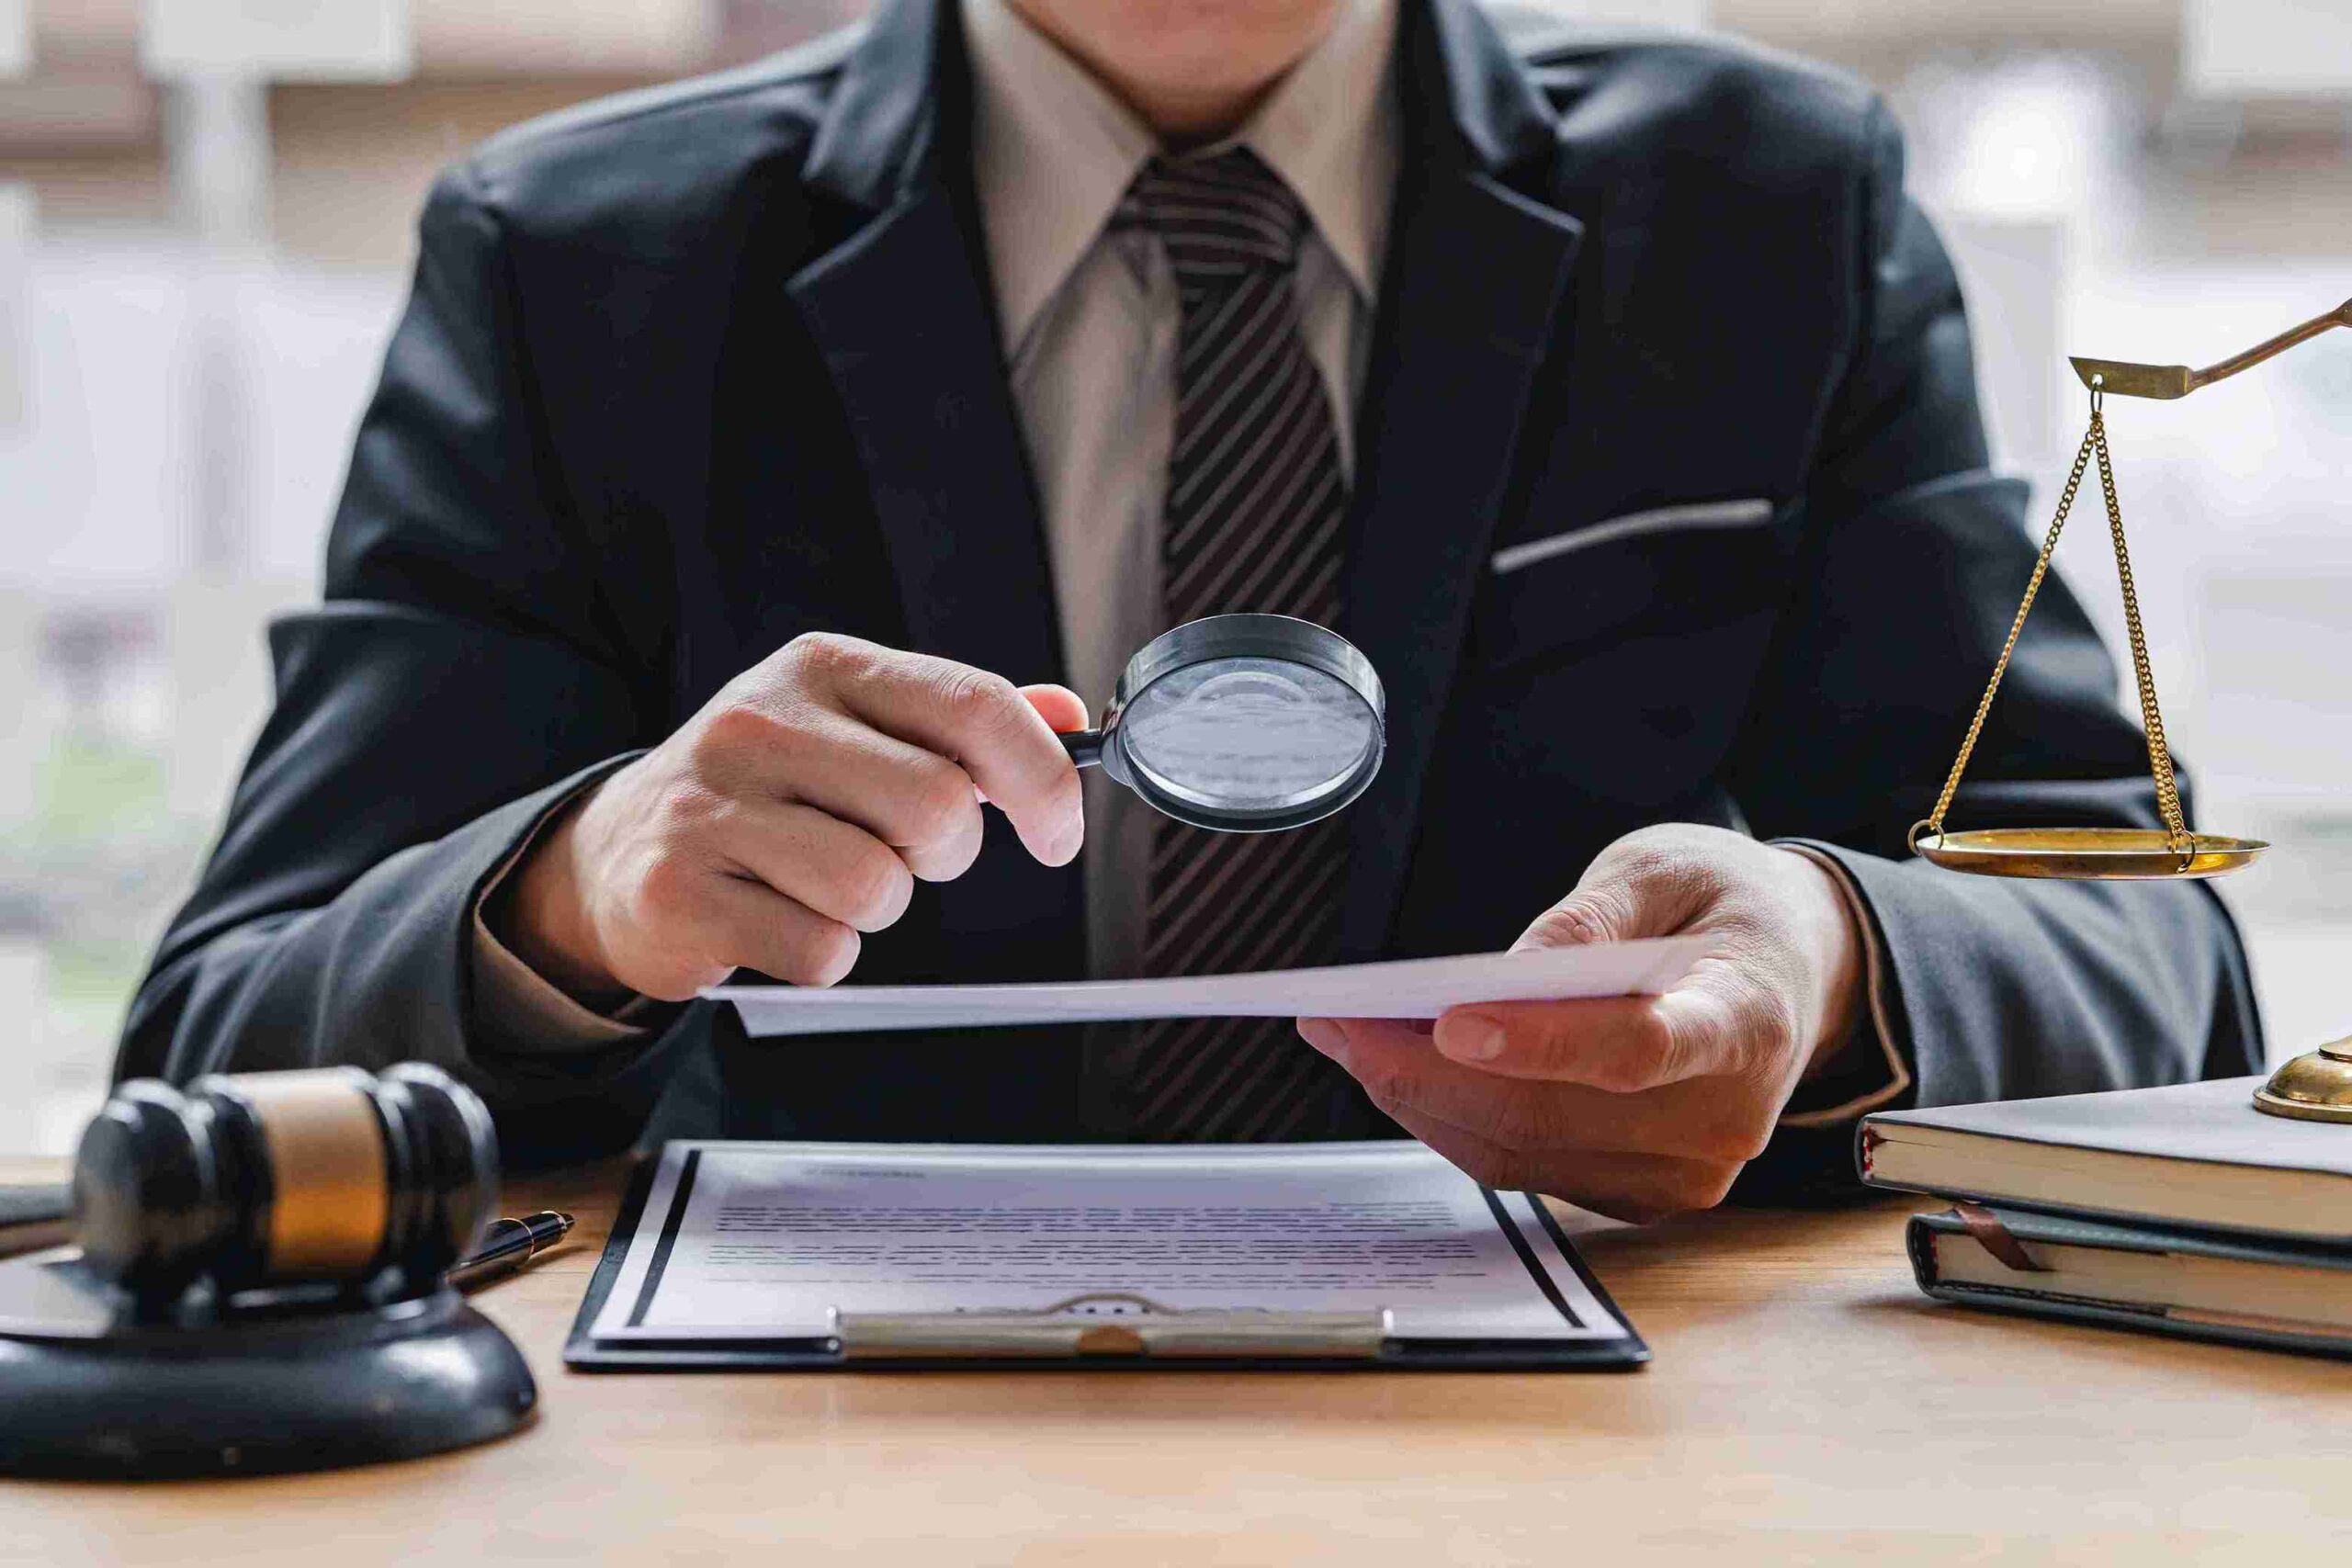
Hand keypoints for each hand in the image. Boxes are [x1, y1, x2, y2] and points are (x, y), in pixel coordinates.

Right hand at [501, 632, 1087, 1001]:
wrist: (620, 851)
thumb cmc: (769, 791)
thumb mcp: (858, 728)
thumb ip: (962, 723)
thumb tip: (1072, 719)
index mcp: (824, 667)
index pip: (973, 705)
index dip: (1041, 780)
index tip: (1056, 835)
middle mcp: (762, 721)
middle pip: (936, 805)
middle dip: (944, 853)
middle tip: (901, 855)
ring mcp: (712, 804)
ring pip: (876, 886)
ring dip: (878, 908)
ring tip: (826, 883)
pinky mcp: (681, 890)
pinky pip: (819, 950)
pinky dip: (823, 954)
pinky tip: (778, 917)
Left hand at [1297, 824, 1863, 1220]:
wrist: (1789, 974)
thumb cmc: (1724, 912)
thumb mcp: (1668, 868)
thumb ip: (1594, 916)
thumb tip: (1514, 968)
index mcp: (1749, 1021)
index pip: (1639, 1049)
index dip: (1543, 1044)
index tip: (1450, 1021)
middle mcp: (1723, 1117)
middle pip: (1553, 1115)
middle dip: (1426, 1068)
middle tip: (1338, 1020)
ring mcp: (1682, 1171)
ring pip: (1520, 1152)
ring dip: (1418, 1098)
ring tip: (1345, 1037)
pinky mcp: (1641, 1193)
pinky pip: (1522, 1169)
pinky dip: (1451, 1121)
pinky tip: (1401, 1070)